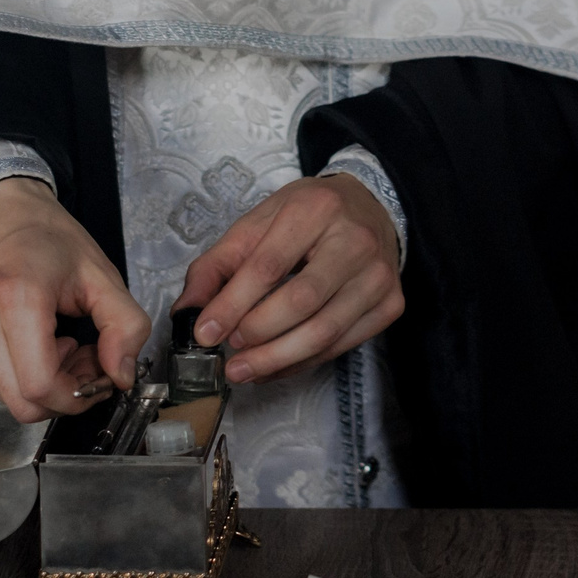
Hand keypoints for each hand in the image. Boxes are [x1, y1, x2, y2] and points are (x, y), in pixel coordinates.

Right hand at [0, 178, 149, 422]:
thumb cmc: (45, 237)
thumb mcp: (101, 274)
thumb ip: (125, 326)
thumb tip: (121, 376)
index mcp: (15, 298)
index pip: (41, 386)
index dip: (78, 395)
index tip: (98, 373)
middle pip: (23, 403)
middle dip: (63, 393)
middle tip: (81, 357)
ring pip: (6, 399)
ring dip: (41, 386)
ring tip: (56, 344)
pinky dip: (16, 378)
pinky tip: (30, 344)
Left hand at [176, 174, 403, 385]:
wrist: (370, 207)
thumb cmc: (310, 216)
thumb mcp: (259, 222)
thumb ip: (218, 264)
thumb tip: (188, 311)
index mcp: (315, 209)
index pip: (269, 266)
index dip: (233, 304)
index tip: (206, 333)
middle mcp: (355, 241)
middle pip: (300, 302)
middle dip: (258, 335)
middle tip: (229, 355)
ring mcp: (378, 276)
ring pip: (324, 332)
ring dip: (277, 359)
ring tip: (244, 370)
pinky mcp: (390, 304)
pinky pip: (340, 345)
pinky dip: (302, 363)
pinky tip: (275, 366)